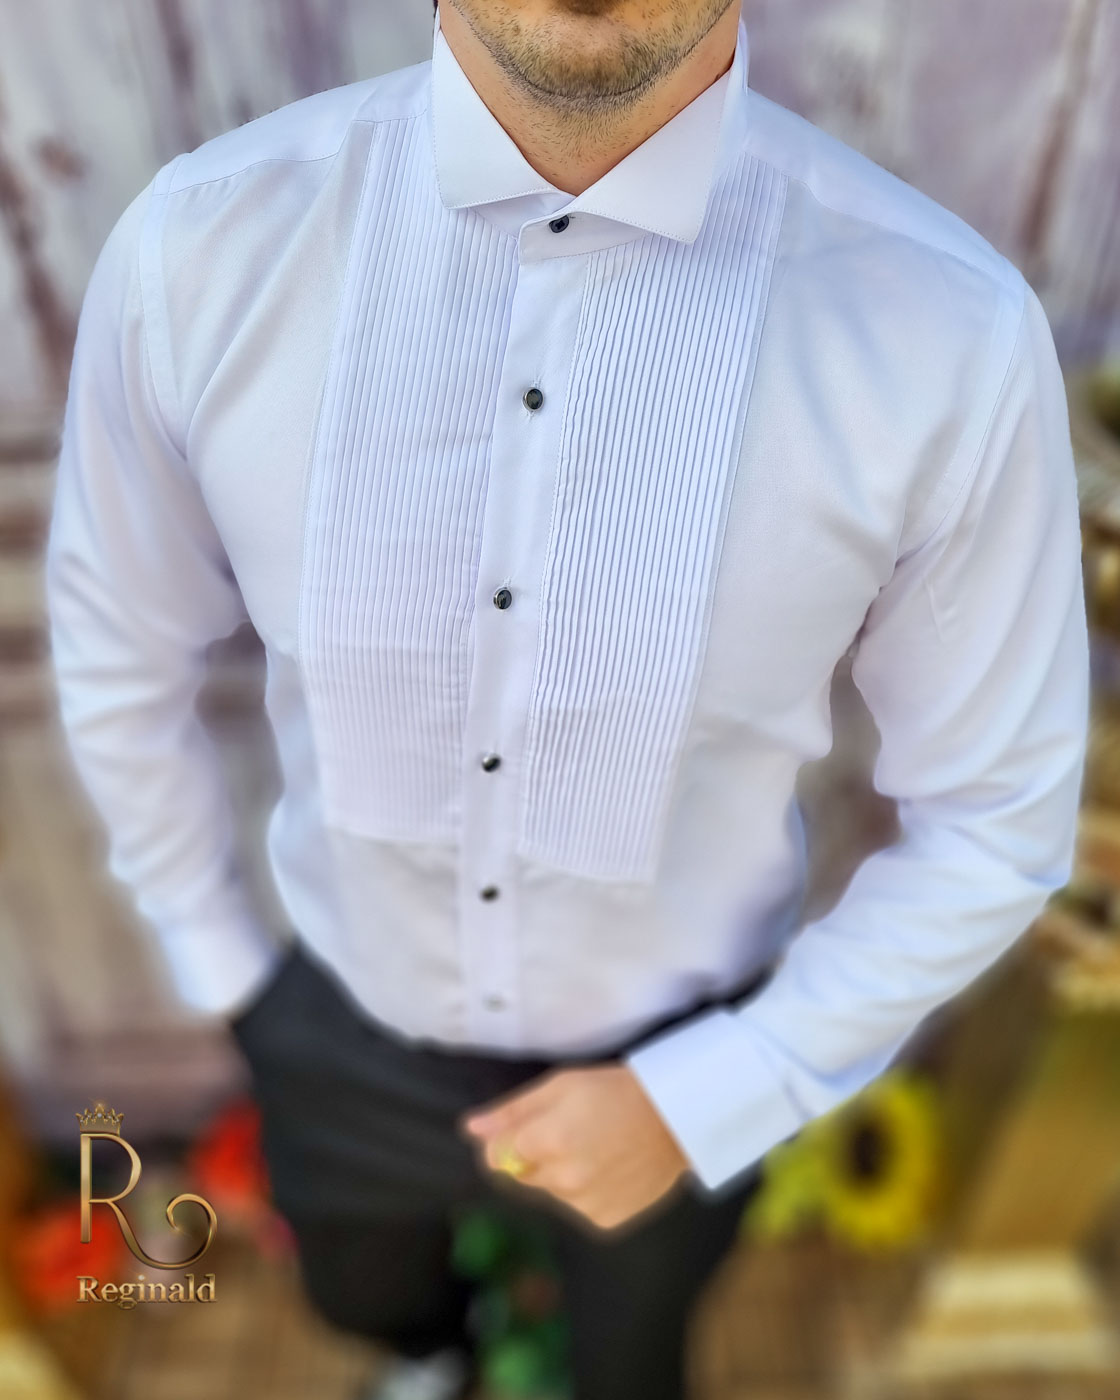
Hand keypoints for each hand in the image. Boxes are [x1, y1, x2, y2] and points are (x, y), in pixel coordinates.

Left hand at [458, 1063, 690, 1232]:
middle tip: (571, 1130)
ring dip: (561, 1174)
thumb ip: (510, 1112)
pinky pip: (579, 1207)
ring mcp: (585, 1204)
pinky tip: (609, 1167)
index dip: (508, 1140)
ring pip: (551, 1192)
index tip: (531, 1127)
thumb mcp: (559, 1086)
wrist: (675, 1116)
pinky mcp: (606, 1220)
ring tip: (596, 1147)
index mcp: (547, 1142)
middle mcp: (563, 1180)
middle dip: (536, 1155)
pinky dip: (587, 1192)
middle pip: (522, 1175)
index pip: (495, 1157)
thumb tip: (469, 1129)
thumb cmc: (614, 1091)